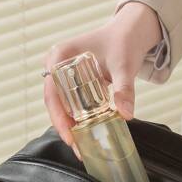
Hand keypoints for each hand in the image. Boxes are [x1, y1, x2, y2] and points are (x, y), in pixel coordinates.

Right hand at [43, 2, 161, 157]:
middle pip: (54, 103)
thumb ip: (124, 89)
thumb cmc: (123, 43)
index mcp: (60, 56)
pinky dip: (77, 119)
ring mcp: (62, 74)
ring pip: (61, 105)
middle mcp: (56, 65)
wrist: (129, 33)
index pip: (53, 93)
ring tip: (82, 147)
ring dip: (70, 126)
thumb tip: (126, 115)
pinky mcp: (72, 82)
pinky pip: (70, 103)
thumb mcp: (124, 66)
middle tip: (78, 149)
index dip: (59, 118)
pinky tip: (87, 134)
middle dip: (64, 127)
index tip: (70, 137)